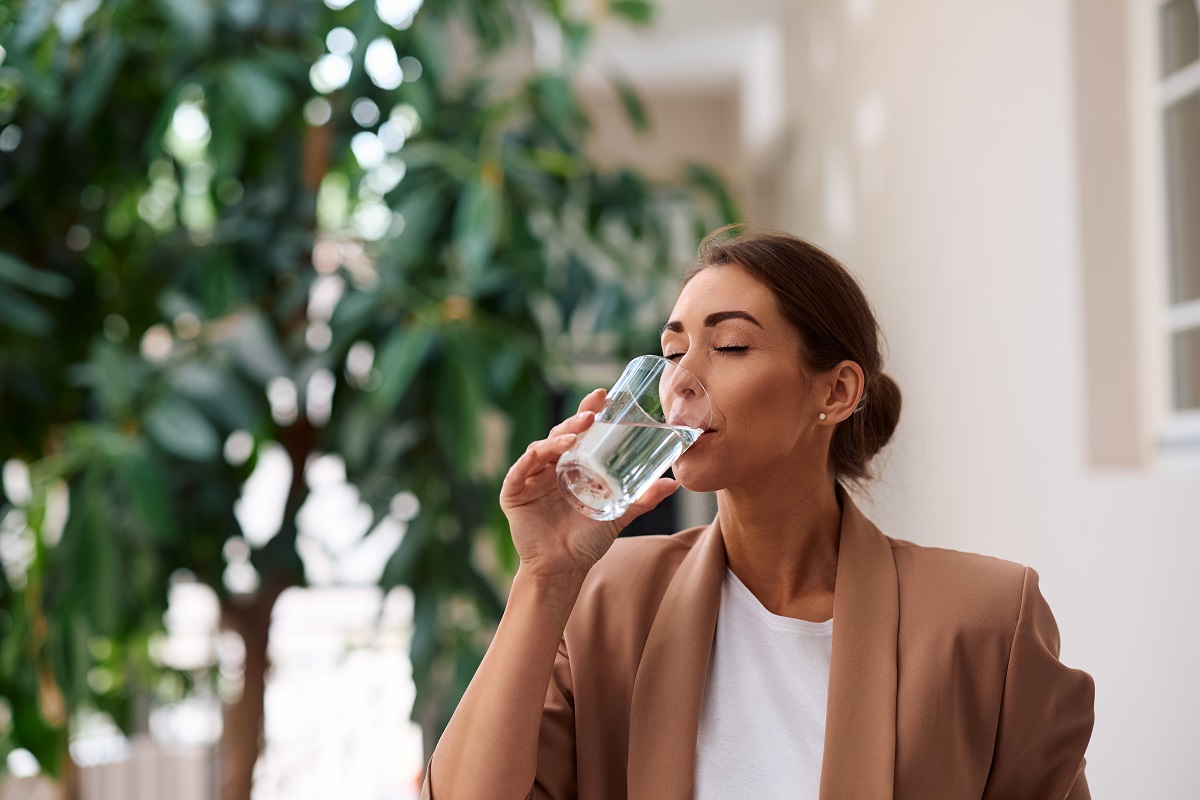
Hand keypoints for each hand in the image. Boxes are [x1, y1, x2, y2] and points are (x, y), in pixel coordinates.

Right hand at [500, 388, 680, 581]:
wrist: (564, 569)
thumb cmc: (587, 539)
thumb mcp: (619, 514)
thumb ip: (643, 499)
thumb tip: (674, 483)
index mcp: (571, 465)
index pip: (579, 432)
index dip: (588, 411)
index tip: (603, 396)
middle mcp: (550, 467)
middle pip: (560, 435)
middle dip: (575, 420)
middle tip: (592, 412)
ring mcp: (530, 478)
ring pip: (540, 449)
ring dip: (556, 439)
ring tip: (576, 436)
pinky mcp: (513, 493)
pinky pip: (519, 472)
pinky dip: (529, 460)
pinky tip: (541, 454)